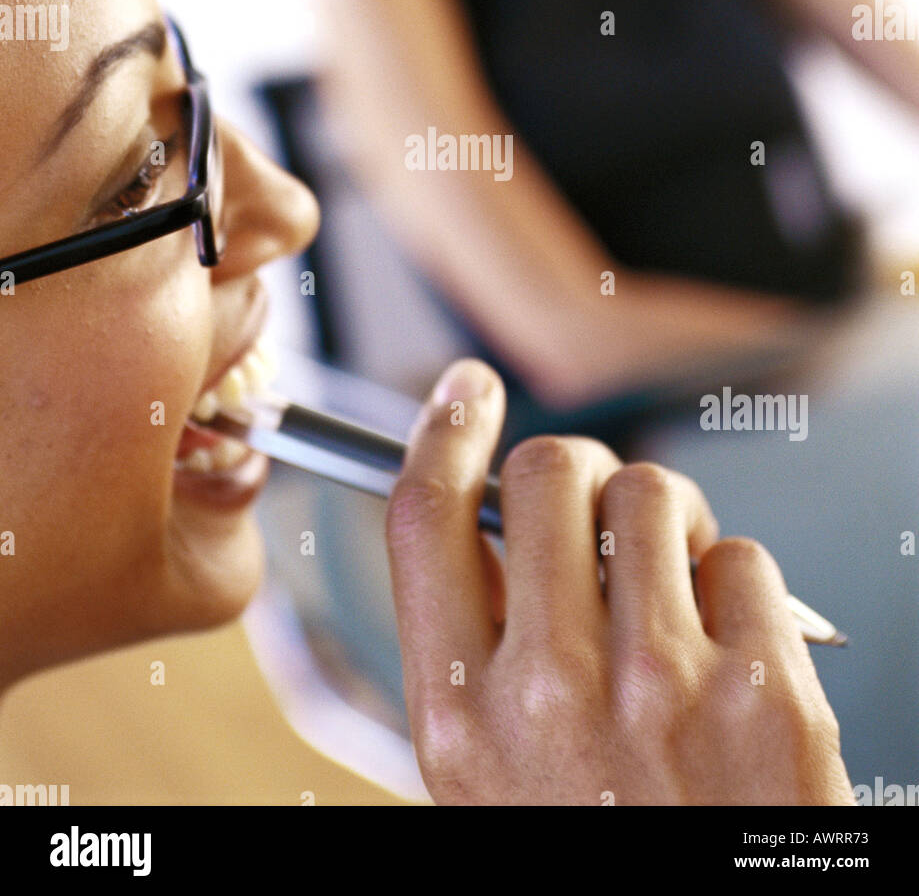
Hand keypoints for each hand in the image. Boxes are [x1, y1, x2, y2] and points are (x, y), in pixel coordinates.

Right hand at [386, 358, 853, 805]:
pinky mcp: (764, 692)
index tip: (466, 392)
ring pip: (654, 491)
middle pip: (549, 472)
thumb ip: (479, 648)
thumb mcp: (491, 775)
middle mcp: (550, 693)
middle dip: (578, 469)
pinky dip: (740, 589)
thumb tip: (501, 517)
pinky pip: (744, 557)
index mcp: (460, 718)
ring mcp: (662, 687)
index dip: (443, 431)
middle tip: (601, 513)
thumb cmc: (596, 839)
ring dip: (667, 522)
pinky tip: (731, 656)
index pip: (427, 518)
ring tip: (673, 591)